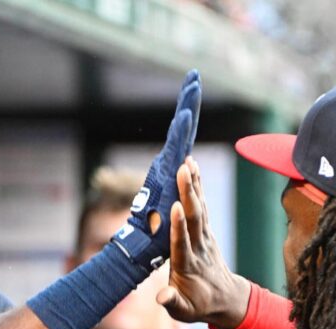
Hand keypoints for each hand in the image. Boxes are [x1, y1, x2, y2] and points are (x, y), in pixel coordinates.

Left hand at [111, 70, 200, 272]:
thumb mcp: (155, 214)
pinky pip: (177, 146)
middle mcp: (169, 165)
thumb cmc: (148, 235)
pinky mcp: (170, 174)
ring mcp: (169, 168)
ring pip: (180, 131)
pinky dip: (182, 129)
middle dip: (188, 100)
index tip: (190, 91)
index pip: (178, 136)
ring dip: (187, 106)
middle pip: (181, 127)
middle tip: (194, 74)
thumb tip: (165, 187)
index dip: (185, 115)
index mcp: (167, 170)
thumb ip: (162, 200)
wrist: (141, 246)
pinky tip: (185, 114)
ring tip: (192, 83)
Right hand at [157, 157, 250, 328]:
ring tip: (187, 162)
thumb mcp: (183, 311)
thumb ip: (172, 302)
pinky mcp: (206, 231)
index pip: (182, 244)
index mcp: (188, 266)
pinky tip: (193, 170)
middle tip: (182, 170)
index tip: (175, 207)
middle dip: (188, 194)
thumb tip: (162, 297)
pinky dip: (197, 188)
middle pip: (194, 218)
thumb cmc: (197, 305)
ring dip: (194, 185)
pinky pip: (202, 206)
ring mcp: (205, 238)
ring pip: (200, 208)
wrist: (225, 299)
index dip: (179, 226)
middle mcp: (199, 248)